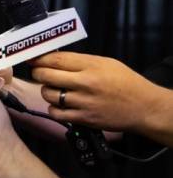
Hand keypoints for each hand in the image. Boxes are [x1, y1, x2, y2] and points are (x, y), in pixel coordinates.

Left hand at [30, 51, 163, 131]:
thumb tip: (53, 58)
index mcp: (90, 66)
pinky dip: (53, 108)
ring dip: (46, 91)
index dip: (38, 58)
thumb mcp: (105, 63)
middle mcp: (85, 83)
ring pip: (48, 94)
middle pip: (46, 75)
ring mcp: (83, 102)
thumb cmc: (126, 83)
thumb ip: (79, 60)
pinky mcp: (83, 118)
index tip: (32, 58)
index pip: (55, 59)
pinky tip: (60, 104)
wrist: (144, 107)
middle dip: (38, 73)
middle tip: (40, 72)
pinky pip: (55, 113)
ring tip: (54, 89)